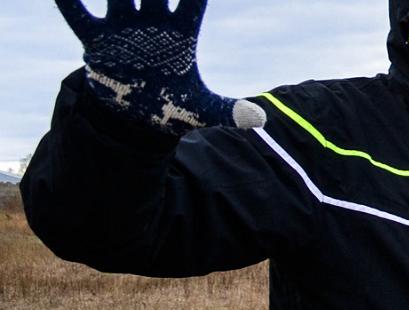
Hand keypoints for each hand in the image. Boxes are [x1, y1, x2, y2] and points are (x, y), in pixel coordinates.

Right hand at [54, 0, 264, 134]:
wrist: (135, 117)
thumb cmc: (173, 106)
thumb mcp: (201, 110)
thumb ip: (228, 110)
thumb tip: (260, 120)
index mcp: (180, 34)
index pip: (193, 1)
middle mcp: (151, 23)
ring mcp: (122, 28)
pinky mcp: (96, 40)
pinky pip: (78, 15)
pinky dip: (68, 1)